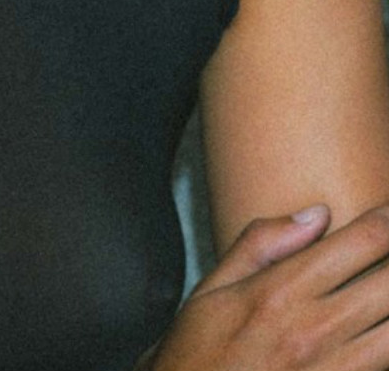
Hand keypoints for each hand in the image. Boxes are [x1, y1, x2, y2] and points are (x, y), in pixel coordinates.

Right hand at [149, 202, 388, 370]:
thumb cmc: (198, 354)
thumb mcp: (214, 288)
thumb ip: (262, 243)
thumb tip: (317, 213)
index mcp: (281, 291)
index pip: (361, 243)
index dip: (388, 220)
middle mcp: (314, 330)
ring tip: (386, 289)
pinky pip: (383, 366)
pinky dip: (387, 346)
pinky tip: (380, 331)